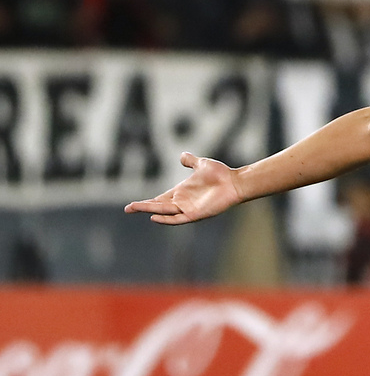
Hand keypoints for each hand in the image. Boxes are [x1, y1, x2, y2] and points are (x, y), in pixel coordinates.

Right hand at [124, 152, 242, 223]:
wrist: (235, 182)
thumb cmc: (221, 174)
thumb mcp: (201, 164)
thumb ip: (190, 161)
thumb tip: (182, 156)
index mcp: (181, 192)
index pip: (160, 199)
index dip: (147, 201)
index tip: (132, 205)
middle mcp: (183, 202)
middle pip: (158, 206)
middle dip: (143, 207)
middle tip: (127, 209)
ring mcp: (189, 208)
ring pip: (165, 211)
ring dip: (150, 210)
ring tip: (135, 208)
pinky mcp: (196, 214)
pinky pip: (178, 219)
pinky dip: (167, 219)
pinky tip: (155, 217)